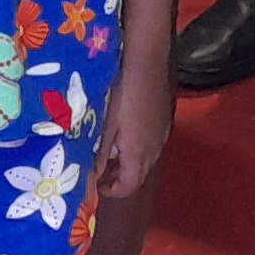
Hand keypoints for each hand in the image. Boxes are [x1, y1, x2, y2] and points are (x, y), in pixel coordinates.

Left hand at [98, 61, 172, 198]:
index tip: (96, 185)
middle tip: (99, 171)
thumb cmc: (122, 94)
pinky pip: (151, 147)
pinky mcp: (164, 123)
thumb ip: (99, 155)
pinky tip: (125, 135)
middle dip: (119, 179)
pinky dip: (137, 151)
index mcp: (138, 154)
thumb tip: (90, 179)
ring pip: (145, 162)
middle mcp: (154, 150)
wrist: (147, 64)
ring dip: (128, 165)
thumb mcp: (106, 125)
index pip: (128, 186)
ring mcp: (162, 136)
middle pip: (138, 177)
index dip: (112, 190)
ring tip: (109, 154)